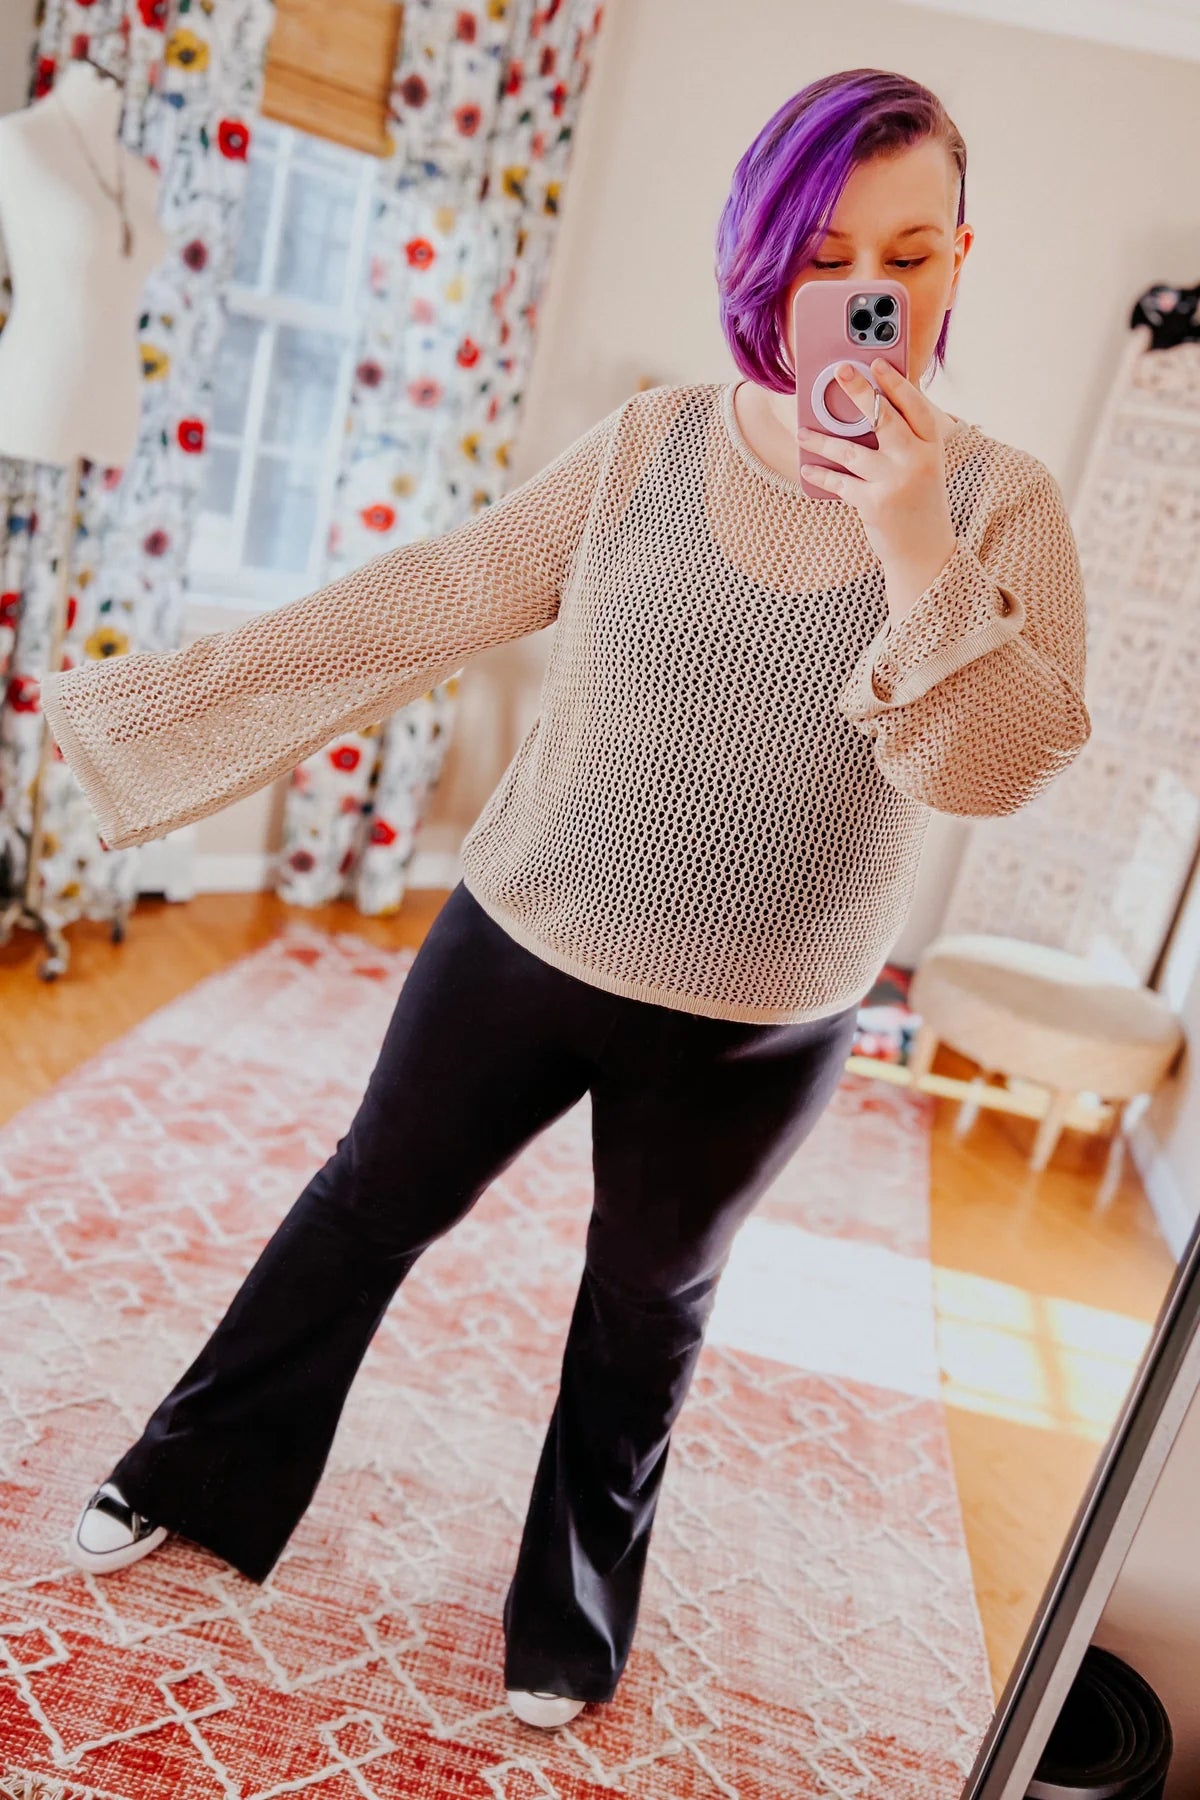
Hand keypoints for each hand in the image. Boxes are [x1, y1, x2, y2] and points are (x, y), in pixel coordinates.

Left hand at [797, 357, 957, 614]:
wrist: (925, 553)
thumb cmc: (920, 504)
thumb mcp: (924, 468)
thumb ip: (904, 442)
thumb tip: (866, 412)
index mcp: (932, 447)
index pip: (915, 406)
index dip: (895, 382)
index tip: (876, 363)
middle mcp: (916, 461)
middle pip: (884, 417)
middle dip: (860, 391)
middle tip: (840, 370)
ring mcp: (895, 482)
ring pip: (851, 450)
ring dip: (822, 439)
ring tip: (803, 431)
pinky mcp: (874, 504)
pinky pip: (839, 482)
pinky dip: (821, 475)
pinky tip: (807, 468)